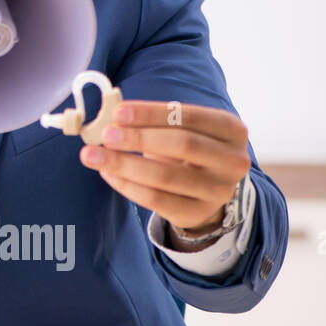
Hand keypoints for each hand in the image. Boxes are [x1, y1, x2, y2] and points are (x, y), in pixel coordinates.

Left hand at [77, 100, 250, 247]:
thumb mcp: (182, 130)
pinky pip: (155, 199)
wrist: (207, 189)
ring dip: (124, 164)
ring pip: (165, 176)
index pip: (190, 116)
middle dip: (139, 138)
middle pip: (182, 145)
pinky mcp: (198, 213)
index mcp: (232, 129)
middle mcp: (233, 160)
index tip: (117, 112)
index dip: (152, 114)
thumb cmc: (188, 149)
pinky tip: (107, 173)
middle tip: (105, 135)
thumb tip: (111, 118)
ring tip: (93, 155)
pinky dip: (126, 185)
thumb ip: (153, 121)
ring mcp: (219, 190)